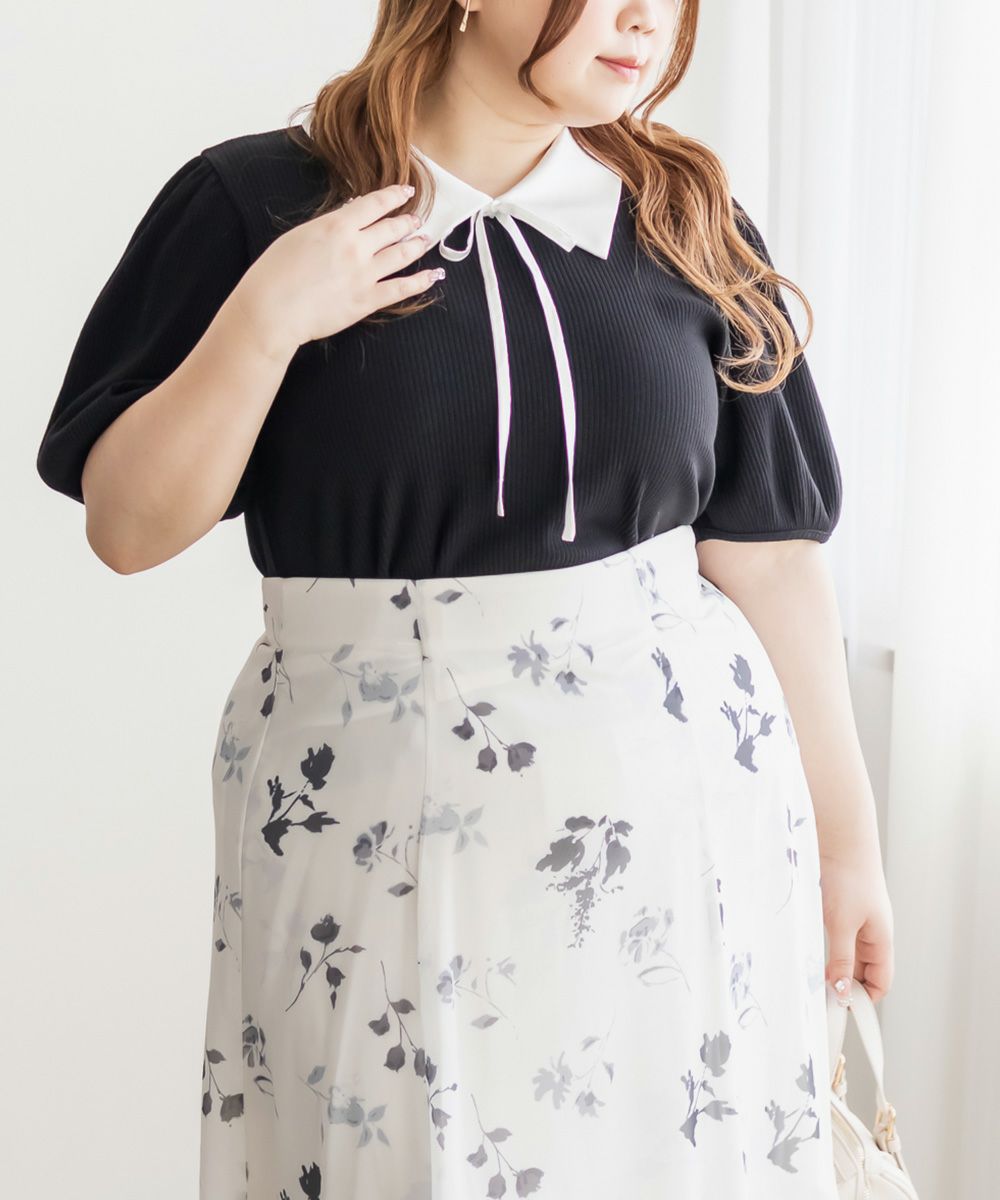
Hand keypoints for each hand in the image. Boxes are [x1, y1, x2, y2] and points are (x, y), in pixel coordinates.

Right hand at [231, 182, 441, 360]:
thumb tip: (348, 218)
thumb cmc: (275, 272)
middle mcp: (356, 246)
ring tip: (426, 240)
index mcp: (337, 226)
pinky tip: (433, 276)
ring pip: (401, 254)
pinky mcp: (368, 301)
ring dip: (416, 246)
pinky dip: (421, 281)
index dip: (393, 196)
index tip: (405, 191)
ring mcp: (365, 274)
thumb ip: (328, 227)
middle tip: (417, 220)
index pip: (374, 204)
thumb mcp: (299, 236)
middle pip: (392, 228)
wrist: (273, 309)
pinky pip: (402, 289)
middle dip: (407, 222)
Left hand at [819, 841, 894, 1005]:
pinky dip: (822, 948)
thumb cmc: (848, 877)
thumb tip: (841, 991)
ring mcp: (854, 919)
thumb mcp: (842, 923)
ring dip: (830, 967)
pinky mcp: (837, 907)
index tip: (841, 1011)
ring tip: (810, 978)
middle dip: (843, 985)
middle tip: (819, 999)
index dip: (864, 1000)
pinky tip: (806, 952)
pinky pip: (833, 937)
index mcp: (881, 939)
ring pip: (844, 954)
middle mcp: (870, 932)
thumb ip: (841, 958)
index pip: (880, 982)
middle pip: (861, 971)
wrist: (838, 837)